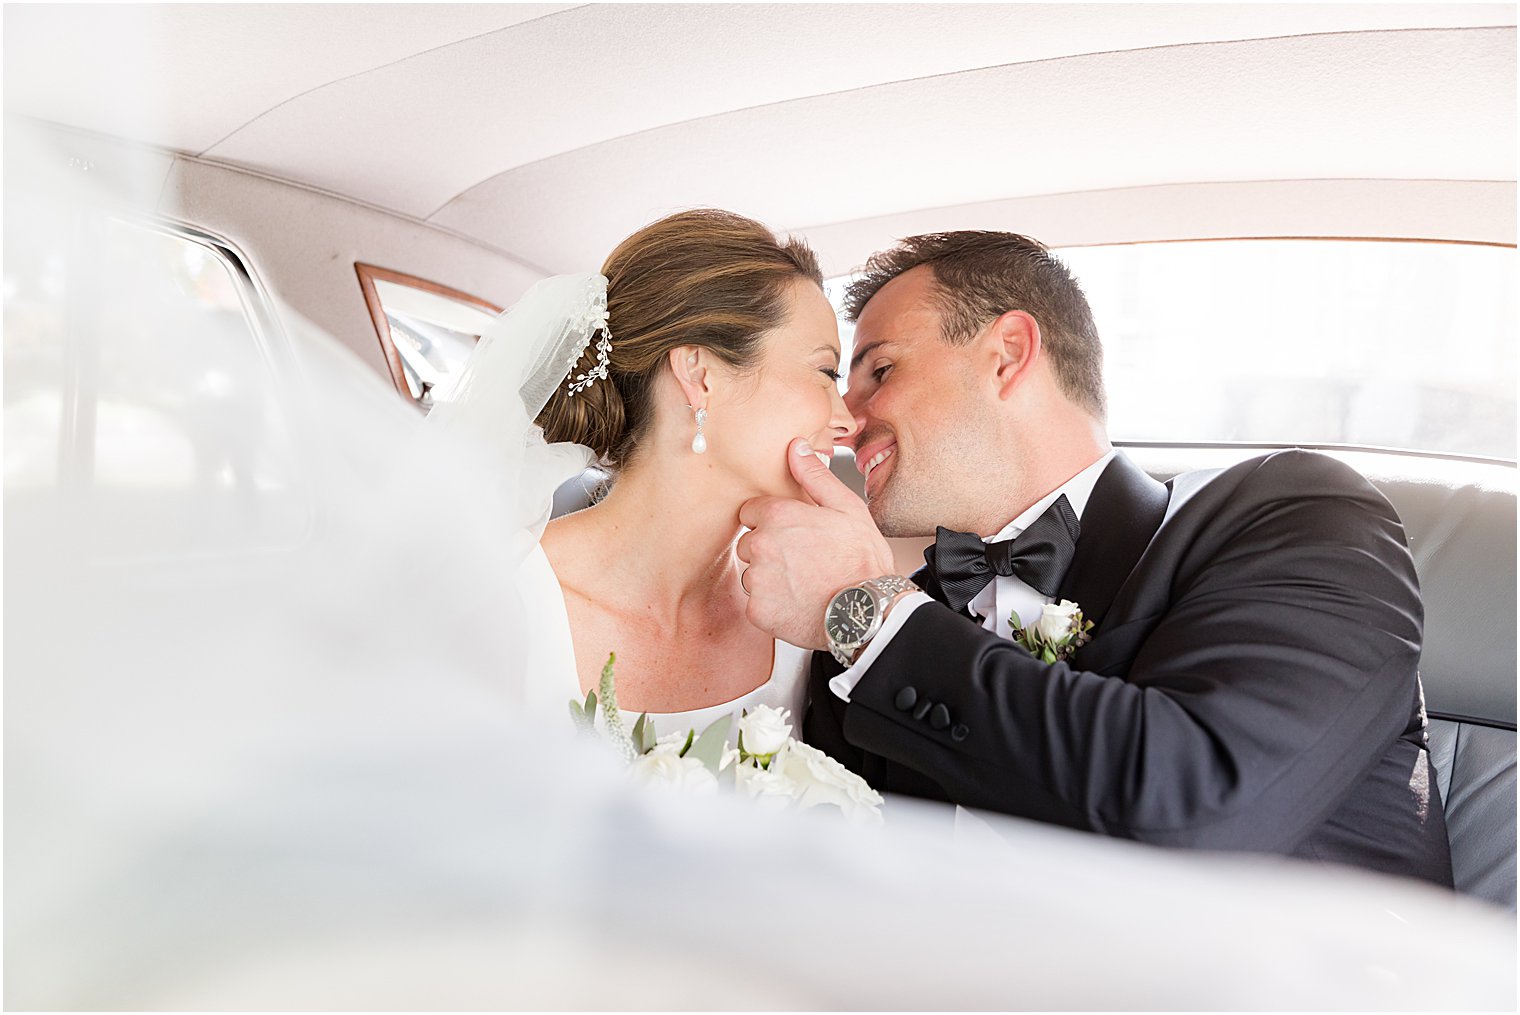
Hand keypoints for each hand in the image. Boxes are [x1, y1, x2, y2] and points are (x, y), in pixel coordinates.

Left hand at [737, 439, 896, 648]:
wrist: (867, 611)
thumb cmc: (862, 560)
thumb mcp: (847, 507)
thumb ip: (814, 476)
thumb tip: (796, 447)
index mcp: (779, 515)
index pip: (750, 512)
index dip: (772, 522)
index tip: (792, 534)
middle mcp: (761, 545)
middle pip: (748, 543)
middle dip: (768, 550)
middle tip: (802, 561)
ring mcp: (757, 580)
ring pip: (751, 574)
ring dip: (770, 579)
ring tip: (803, 583)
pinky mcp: (757, 610)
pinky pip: (755, 603)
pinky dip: (772, 606)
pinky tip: (798, 602)